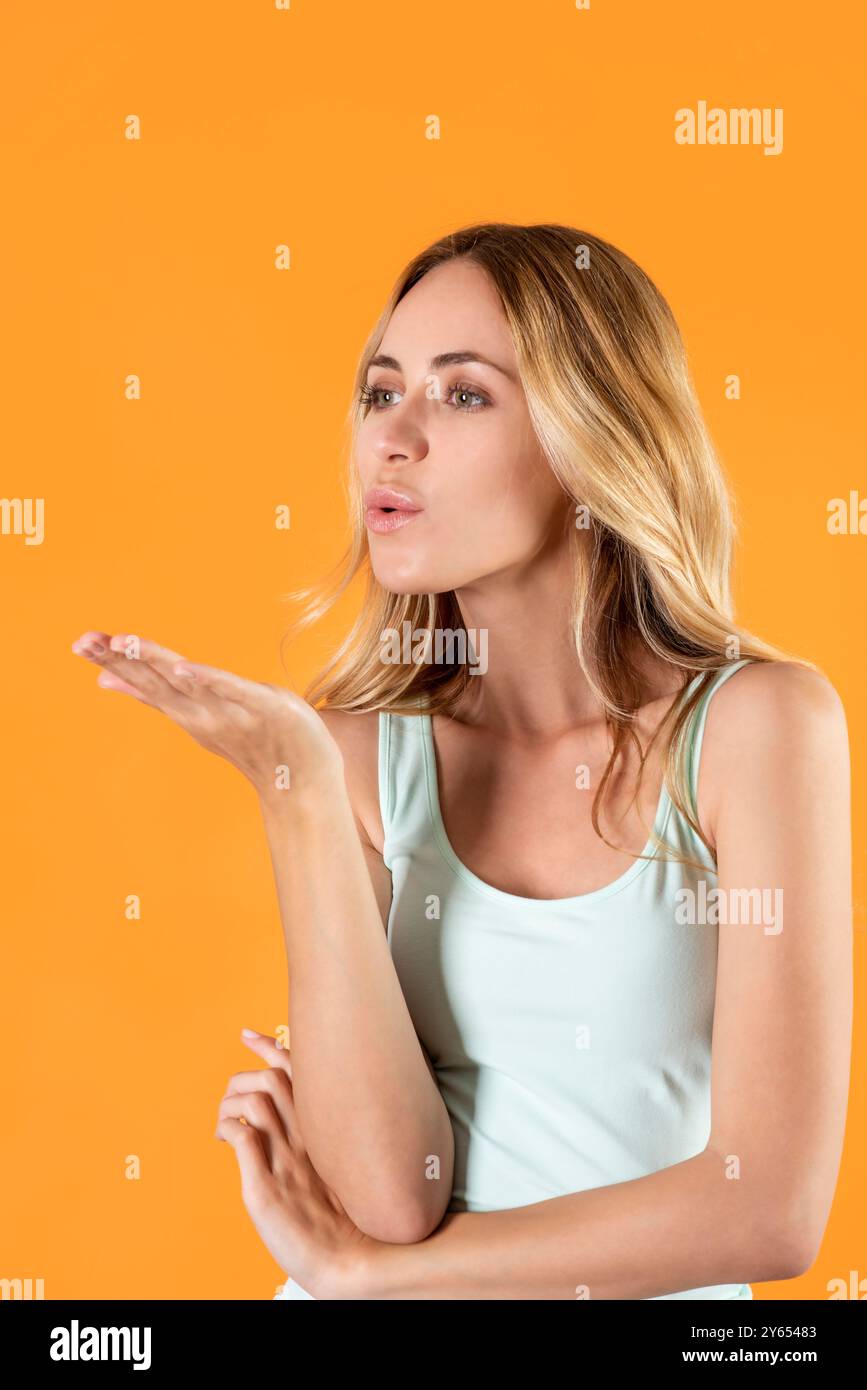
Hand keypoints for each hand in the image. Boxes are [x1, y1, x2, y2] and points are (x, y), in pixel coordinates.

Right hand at [70, 630, 342, 799]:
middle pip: (157, 682)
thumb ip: (156, 696)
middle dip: (123, 659)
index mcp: (188, 711)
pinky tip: (185, 668)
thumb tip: (107, 678)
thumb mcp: (196, 715)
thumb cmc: (251, 742)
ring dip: (157, 662)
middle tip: (85, 640)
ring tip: (127, 642)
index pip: (144, 681)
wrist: (302, 781)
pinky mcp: (266, 708)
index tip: (80, 642)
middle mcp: (203, 714)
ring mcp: (233, 713)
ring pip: (188, 683)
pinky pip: (235, 691)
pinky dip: (209, 681)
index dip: (113, 661)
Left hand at [216, 1029, 372, 1298]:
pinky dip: (227, 1126)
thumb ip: (319, 1144)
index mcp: (323, 1131)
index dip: (270, 1047)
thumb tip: (296, 1130)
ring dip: (230, 1101)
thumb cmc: (344, 1222)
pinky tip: (223, 1138)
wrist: (348, 1260)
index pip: (298, 1072)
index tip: (249, 1035)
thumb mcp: (337, 1171)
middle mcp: (305, 1136)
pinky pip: (242, 1135)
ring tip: (224, 1121)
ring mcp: (286, 1157)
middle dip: (244, 1073)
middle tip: (231, 1092)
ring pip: (254, 1098)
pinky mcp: (266, 1184)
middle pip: (273, 1076)